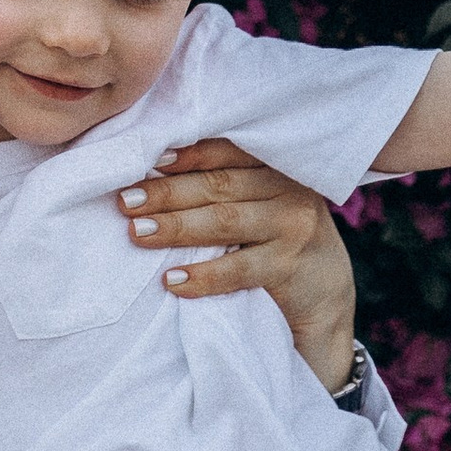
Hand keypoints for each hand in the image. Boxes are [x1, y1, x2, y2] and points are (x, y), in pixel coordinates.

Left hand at [112, 141, 357, 388]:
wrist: (325, 298)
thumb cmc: (278, 243)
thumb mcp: (262, 206)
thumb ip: (226, 186)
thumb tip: (153, 174)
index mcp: (278, 168)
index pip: (228, 153)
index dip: (186, 155)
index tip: (145, 161)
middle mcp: (289, 191)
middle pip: (219, 186)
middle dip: (167, 193)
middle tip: (125, 202)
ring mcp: (294, 228)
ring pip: (225, 222)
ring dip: (176, 227)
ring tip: (136, 234)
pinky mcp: (290, 267)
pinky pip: (238, 269)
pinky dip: (203, 275)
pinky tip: (172, 281)